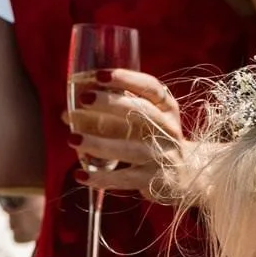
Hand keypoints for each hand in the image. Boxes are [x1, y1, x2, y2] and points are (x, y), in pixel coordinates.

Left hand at [66, 68, 187, 197]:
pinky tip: (80, 175)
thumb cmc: (155, 140)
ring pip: (129, 148)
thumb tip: (68, 112)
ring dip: (98, 143)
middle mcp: (168, 130)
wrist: (187, 177)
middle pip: (141, 113)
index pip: (151, 88)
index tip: (100, 75)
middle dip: (110, 104)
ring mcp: (163, 157)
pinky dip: (100, 178)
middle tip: (83, 99)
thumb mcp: (148, 120)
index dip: (126, 79)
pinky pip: (124, 178)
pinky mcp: (154, 181)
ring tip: (71, 138)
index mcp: (167, 109)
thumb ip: (116, 110)